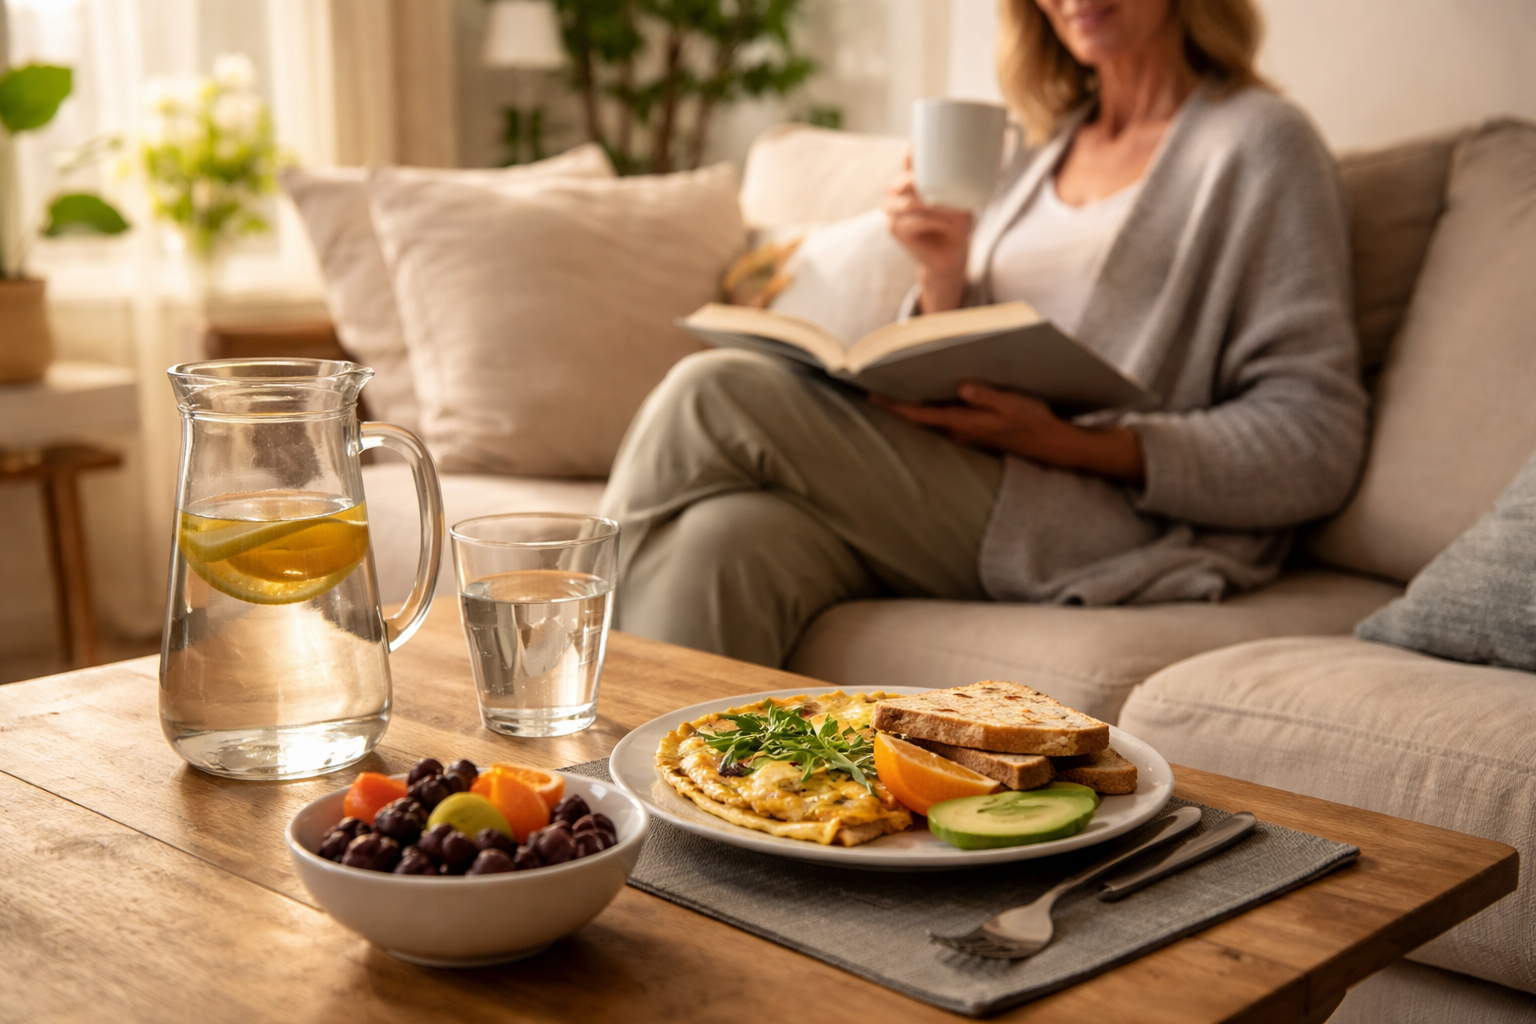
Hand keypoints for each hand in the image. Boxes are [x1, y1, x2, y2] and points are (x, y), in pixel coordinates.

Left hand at [872, 382, 1145, 483]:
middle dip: (898, 402)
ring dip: (915, 405)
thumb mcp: (1015, 404)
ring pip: (934, 418)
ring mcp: (968, 433)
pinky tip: (932, 393)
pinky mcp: (977, 431)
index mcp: (966, 423)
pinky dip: (935, 407)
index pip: (921, 415)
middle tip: (874, 385)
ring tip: (895, 384)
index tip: (872, 396)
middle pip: (921, 417)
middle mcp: (962, 431)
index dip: (895, 406)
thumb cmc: (1036, 423)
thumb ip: (988, 396)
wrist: (1055, 446)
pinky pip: (948, 418)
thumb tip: (964, 387)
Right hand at [883, 153, 971, 313]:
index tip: (927, 147)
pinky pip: (915, 220)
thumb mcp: (961, 199)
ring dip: (939, 209)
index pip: (909, 160)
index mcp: (907, 179)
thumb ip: (961, 183)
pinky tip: (951, 225)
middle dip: (932, 187)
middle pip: (908, 181)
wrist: (950, 255)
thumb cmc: (956, 224)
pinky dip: (936, 222)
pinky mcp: (895, 230)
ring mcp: (891, 212)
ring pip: (913, 203)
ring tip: (960, 216)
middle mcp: (894, 193)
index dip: (915, 154)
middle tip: (957, 196)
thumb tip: (984, 160)